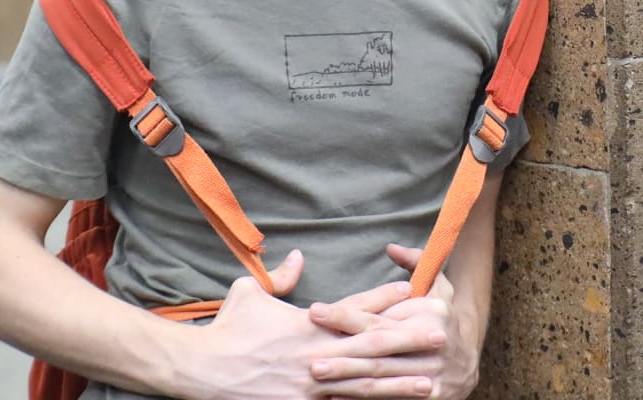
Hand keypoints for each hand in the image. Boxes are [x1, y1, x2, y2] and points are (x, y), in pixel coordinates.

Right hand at [191, 250, 421, 399]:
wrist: (202, 370)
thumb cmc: (226, 329)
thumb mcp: (249, 291)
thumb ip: (279, 276)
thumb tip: (296, 257)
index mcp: (308, 323)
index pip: (355, 307)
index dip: (385, 299)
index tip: (414, 291)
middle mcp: (316, 352)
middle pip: (371, 344)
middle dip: (407, 340)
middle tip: (440, 335)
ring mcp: (311, 384)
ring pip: (365, 384)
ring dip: (399, 384)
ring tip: (430, 383)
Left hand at [305, 244, 476, 399]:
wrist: (469, 361)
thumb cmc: (443, 318)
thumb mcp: (439, 285)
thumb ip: (416, 261)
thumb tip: (390, 247)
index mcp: (429, 313)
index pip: (380, 316)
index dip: (345, 315)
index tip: (315, 311)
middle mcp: (430, 343)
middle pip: (378, 348)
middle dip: (342, 353)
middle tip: (310, 356)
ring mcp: (431, 373)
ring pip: (383, 377)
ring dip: (349, 379)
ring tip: (320, 375)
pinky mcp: (430, 397)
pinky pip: (393, 398)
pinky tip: (339, 399)